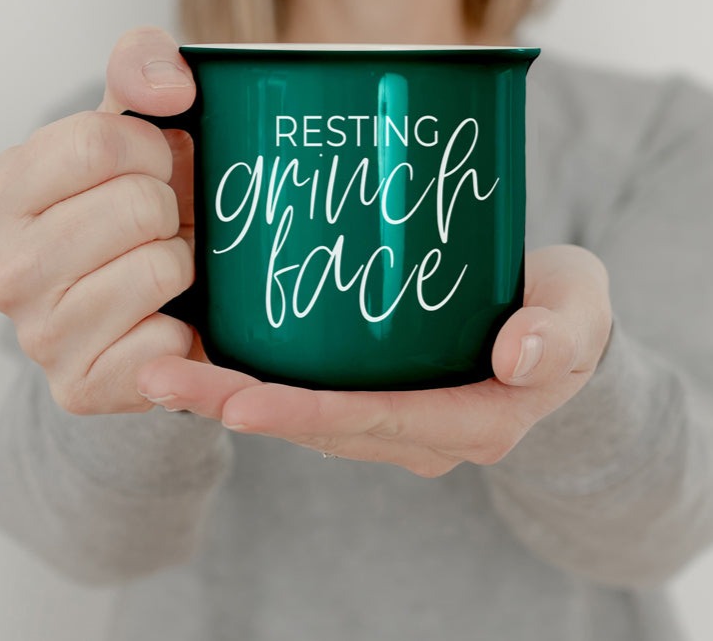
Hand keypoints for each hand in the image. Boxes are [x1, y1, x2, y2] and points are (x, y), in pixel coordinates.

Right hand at [0, 27, 198, 414]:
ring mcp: (40, 336)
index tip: (153, 169)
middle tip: (159, 228)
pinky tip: (162, 321)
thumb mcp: (129, 127)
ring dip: (181, 265)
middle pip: (139, 206)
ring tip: (160, 270)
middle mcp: (6, 269)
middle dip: (170, 211)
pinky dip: (182, 328)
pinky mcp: (82, 388)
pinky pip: (165, 343)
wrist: (139, 303)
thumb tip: (172, 88)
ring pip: (162, 269)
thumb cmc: (132, 208)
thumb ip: (142, 69)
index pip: (101, 142)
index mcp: (3, 194)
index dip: (153, 152)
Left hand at [137, 245, 612, 475]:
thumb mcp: (579, 310)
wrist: (556, 330)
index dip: (305, 415)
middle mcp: (425, 432)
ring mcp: (398, 419)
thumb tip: (519, 357)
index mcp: (474, 419)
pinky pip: (312, 397)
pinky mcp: (379, 395)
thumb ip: (560, 331)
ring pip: (307, 417)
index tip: (236, 399)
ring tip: (162, 371)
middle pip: (323, 426)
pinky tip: (209, 356)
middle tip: (163, 380)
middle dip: (241, 406)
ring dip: (234, 396)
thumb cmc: (565, 314)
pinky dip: (259, 383)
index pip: (377, 422)